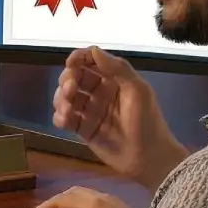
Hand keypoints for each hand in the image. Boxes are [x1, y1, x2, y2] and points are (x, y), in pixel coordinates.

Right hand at [26, 186, 143, 207]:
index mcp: (89, 205)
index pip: (59, 200)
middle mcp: (99, 196)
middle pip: (71, 192)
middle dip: (55, 201)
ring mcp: (111, 200)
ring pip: (83, 193)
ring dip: (68, 201)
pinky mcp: (120, 206)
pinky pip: (93, 198)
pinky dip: (80, 203)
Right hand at [53, 46, 187, 191]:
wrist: (148, 157)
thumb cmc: (147, 121)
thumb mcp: (138, 90)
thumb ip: (118, 68)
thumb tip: (93, 49)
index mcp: (114, 79)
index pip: (91, 61)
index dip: (78, 58)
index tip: (70, 63)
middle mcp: (99, 92)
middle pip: (74, 77)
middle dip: (68, 80)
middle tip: (71, 89)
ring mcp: (90, 110)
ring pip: (66, 97)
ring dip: (61, 98)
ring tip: (68, 109)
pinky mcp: (82, 129)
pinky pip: (64, 117)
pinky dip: (60, 116)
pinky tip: (64, 120)